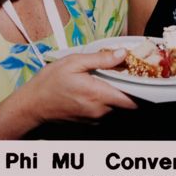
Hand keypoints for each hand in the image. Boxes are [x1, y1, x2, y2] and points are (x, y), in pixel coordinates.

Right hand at [16, 49, 137, 124]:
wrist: (32, 105)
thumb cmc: (49, 82)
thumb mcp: (73, 62)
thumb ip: (101, 59)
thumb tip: (122, 54)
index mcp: (98, 94)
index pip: (133, 100)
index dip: (143, 89)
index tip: (143, 76)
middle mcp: (100, 110)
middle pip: (128, 103)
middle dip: (131, 89)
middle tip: (127, 73)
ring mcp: (95, 118)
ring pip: (118, 107)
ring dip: (118, 94)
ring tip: (110, 78)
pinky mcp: (90, 121)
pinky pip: (106, 111)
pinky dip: (107, 100)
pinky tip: (98, 88)